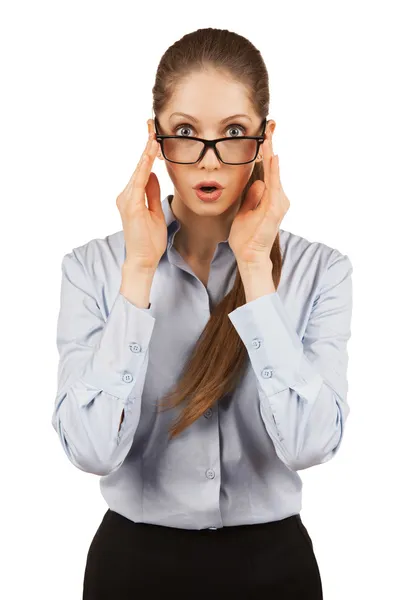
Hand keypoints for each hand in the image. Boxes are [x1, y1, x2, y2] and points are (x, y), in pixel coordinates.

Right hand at [116, 119, 166, 271]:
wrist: (143, 259)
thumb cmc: (149, 240)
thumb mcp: (155, 212)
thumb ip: (152, 193)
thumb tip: (154, 176)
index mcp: (132, 197)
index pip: (142, 170)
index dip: (148, 153)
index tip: (154, 136)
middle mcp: (126, 195)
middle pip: (139, 166)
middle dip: (147, 146)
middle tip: (152, 125)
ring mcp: (126, 199)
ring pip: (139, 170)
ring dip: (147, 153)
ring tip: (155, 135)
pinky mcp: (130, 205)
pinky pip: (139, 181)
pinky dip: (145, 166)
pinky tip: (151, 154)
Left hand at [228, 130, 289, 265]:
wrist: (248, 256)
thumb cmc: (246, 237)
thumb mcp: (245, 211)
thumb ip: (251, 197)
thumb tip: (256, 183)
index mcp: (269, 197)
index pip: (267, 170)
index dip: (265, 153)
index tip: (263, 135)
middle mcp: (277, 198)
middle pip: (273, 167)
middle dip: (270, 147)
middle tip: (269, 125)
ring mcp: (278, 203)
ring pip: (274, 173)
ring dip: (271, 154)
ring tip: (268, 136)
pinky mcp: (275, 210)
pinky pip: (275, 186)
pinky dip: (274, 172)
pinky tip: (273, 158)